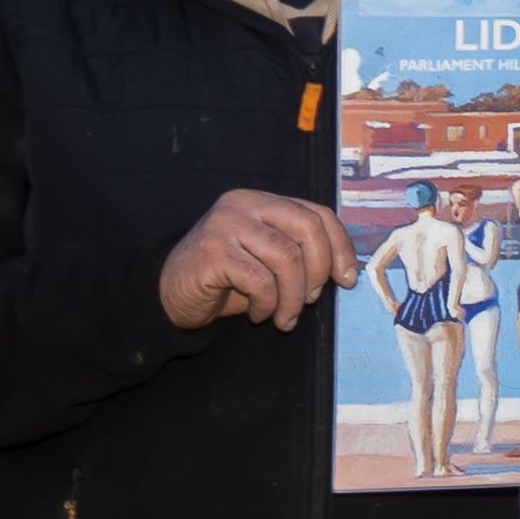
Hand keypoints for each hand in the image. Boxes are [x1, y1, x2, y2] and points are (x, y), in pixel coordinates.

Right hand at [161, 188, 352, 334]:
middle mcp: (243, 204)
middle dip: (319, 271)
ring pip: (286, 258)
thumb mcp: (270, 261)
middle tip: (311, 300)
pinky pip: (259, 280)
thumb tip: (345, 271)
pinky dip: (267, 304)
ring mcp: (224, 224)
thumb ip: (301, 254)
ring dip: (293, 297)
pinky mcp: (211, 251)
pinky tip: (258, 313)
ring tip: (284, 317)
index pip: (318, 214)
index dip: (340, 247)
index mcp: (263, 201)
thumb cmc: (229, 279)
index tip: (347, 280)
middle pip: (307, 229)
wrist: (172, 294)